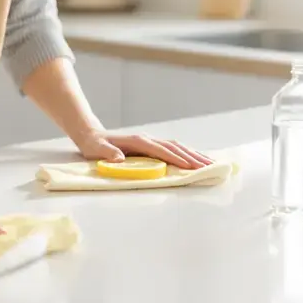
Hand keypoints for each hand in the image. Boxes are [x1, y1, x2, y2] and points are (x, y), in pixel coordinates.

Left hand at [73, 131, 213, 169]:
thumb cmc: (95, 146)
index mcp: (138, 141)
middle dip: (193, 157)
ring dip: (193, 155)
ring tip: (210, 163)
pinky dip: (186, 154)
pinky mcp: (152, 146)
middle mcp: (148, 139)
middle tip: (210, 167)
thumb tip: (118, 159)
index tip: (191, 167)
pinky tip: (195, 159)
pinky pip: (173, 149)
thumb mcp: (96, 150)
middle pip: (175, 147)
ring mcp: (151, 141)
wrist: (93, 135)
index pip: (161, 151)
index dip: (176, 158)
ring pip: (177, 147)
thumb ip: (107, 154)